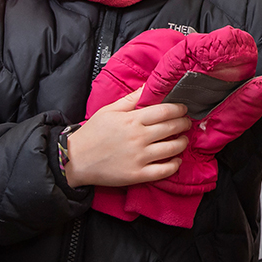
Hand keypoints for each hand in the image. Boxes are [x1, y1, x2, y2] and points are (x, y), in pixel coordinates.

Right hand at [64, 88, 190, 187]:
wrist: (74, 160)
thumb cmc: (92, 134)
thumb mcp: (109, 110)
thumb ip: (131, 99)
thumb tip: (148, 86)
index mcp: (132, 120)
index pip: (165, 111)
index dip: (179, 109)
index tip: (183, 109)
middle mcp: (138, 138)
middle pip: (172, 128)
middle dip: (184, 123)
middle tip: (187, 122)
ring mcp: (139, 157)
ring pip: (172, 148)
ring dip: (182, 142)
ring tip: (183, 139)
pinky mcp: (137, 175)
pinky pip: (164, 171)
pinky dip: (175, 165)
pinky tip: (176, 160)